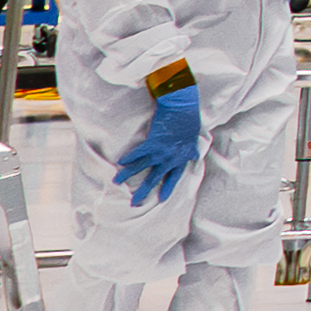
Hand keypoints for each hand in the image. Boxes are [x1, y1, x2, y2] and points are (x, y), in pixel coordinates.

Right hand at [111, 81, 201, 205]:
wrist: (183, 107)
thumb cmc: (189, 120)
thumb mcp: (193, 139)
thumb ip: (190, 150)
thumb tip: (194, 155)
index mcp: (181, 158)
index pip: (174, 177)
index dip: (168, 188)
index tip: (162, 199)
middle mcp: (171, 158)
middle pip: (155, 178)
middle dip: (144, 191)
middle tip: (135, 203)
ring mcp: (161, 151)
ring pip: (142, 167)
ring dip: (128, 175)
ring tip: (116, 182)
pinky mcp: (153, 142)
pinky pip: (138, 153)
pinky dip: (128, 157)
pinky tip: (119, 163)